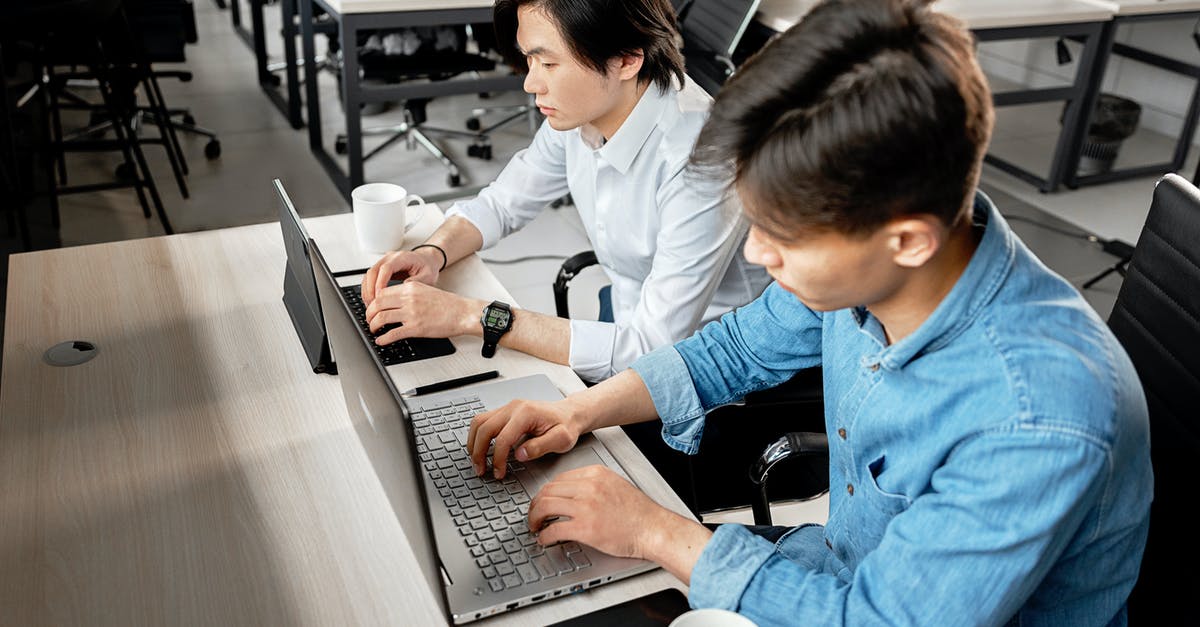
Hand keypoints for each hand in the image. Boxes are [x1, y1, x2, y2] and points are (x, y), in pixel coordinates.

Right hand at [361, 248, 442, 304]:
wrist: (426, 260)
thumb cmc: (427, 267)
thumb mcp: (428, 275)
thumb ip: (417, 282)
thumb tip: (403, 290)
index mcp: (402, 258)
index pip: (386, 268)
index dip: (380, 282)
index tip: (380, 296)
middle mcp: (390, 258)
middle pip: (373, 271)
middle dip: (370, 289)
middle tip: (373, 305)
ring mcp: (383, 262)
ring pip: (368, 275)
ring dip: (367, 290)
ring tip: (371, 306)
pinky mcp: (380, 269)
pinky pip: (369, 278)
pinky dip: (367, 290)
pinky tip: (371, 301)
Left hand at [364, 281, 478, 343]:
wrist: (462, 313)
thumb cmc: (448, 304)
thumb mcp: (425, 291)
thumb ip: (409, 294)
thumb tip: (392, 302)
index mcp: (410, 288)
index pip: (382, 292)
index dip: (373, 302)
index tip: (372, 308)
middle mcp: (408, 299)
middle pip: (378, 304)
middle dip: (369, 314)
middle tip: (369, 320)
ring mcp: (411, 313)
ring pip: (381, 318)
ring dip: (373, 325)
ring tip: (374, 330)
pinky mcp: (416, 328)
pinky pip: (393, 334)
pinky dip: (383, 338)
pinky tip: (381, 340)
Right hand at [467, 398, 584, 477]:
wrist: (569, 413)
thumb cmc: (566, 425)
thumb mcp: (561, 439)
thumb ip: (540, 447)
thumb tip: (519, 455)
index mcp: (526, 413)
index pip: (503, 438)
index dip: (497, 458)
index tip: (499, 472)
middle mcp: (513, 407)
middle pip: (484, 428)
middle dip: (478, 452)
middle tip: (480, 470)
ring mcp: (507, 408)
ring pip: (479, 422)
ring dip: (474, 443)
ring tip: (476, 461)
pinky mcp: (504, 412)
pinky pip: (483, 421)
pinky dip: (477, 436)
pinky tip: (480, 448)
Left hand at [528, 466, 675, 559]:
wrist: (653, 528)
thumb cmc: (639, 512)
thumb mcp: (615, 485)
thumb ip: (593, 486)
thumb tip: (570, 494)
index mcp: (595, 474)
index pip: (559, 479)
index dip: (546, 493)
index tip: (543, 502)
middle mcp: (588, 486)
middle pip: (547, 490)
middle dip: (535, 505)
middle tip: (533, 516)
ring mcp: (586, 506)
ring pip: (545, 506)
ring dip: (535, 518)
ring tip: (535, 527)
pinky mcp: (585, 528)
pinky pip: (554, 529)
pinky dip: (544, 536)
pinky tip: (545, 540)